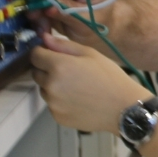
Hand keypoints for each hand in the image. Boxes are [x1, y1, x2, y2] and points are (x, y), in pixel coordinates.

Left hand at [27, 31, 151, 133]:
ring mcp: (53, 104)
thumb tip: (44, 39)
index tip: (53, 55)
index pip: (35, 55)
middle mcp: (51, 85)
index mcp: (58, 66)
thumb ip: (63, 45)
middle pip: (36, 73)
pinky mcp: (57, 117)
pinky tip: (78, 100)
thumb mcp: (90, 54)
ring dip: (53, 86)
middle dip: (47, 69)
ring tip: (76, 88)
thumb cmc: (110, 77)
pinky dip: (60, 101)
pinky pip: (52, 105)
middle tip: (69, 72)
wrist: (123, 108)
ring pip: (44, 89)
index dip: (42, 52)